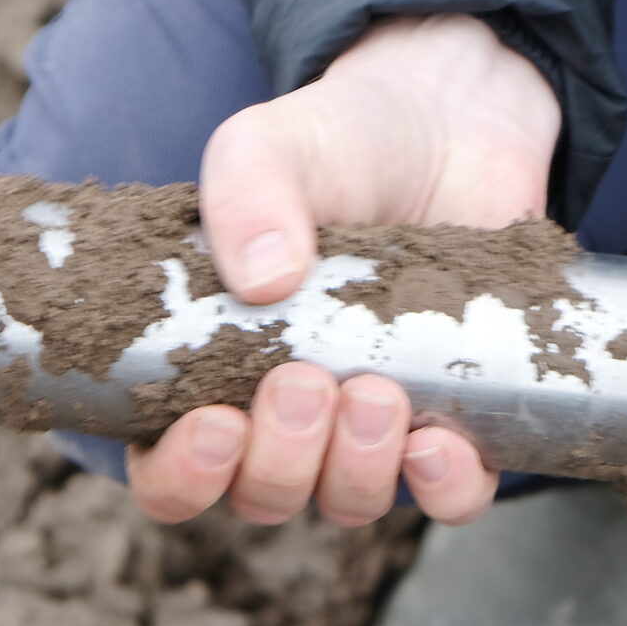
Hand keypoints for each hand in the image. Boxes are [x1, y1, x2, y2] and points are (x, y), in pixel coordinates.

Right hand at [128, 14, 559, 527]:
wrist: (448, 124)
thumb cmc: (334, 146)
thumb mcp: (269, 148)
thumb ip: (244, 194)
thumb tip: (264, 280)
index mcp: (207, 373)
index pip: (169, 474)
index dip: (183, 476)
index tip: (216, 425)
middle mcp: (284, 419)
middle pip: (263, 496)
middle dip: (281, 459)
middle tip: (305, 381)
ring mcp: (370, 428)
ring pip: (349, 501)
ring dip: (356, 467)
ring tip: (376, 390)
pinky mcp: (456, 420)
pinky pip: (450, 495)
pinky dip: (445, 487)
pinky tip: (440, 443)